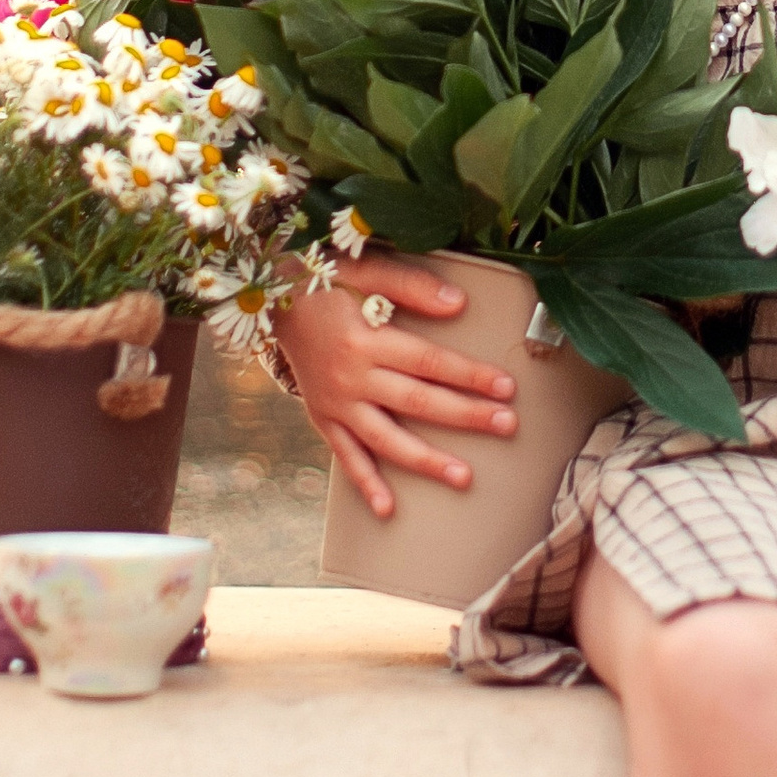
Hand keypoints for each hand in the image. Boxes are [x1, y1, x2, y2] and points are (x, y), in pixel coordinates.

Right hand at [272, 252, 517, 521]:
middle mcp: (350, 378)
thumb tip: (457, 305)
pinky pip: (345, 456)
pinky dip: (365, 483)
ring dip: (426, 461)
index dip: (469, 375)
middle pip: (418, 402)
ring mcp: (335, 403)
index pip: (429, 362)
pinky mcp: (323, 418)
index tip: (505, 387)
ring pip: (386, 439)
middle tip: (507, 425)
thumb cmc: (324, 279)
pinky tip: (387, 508)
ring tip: (463, 476)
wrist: (270, 300)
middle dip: (466, 416)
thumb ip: (410, 285)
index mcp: (365, 339)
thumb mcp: (364, 268)